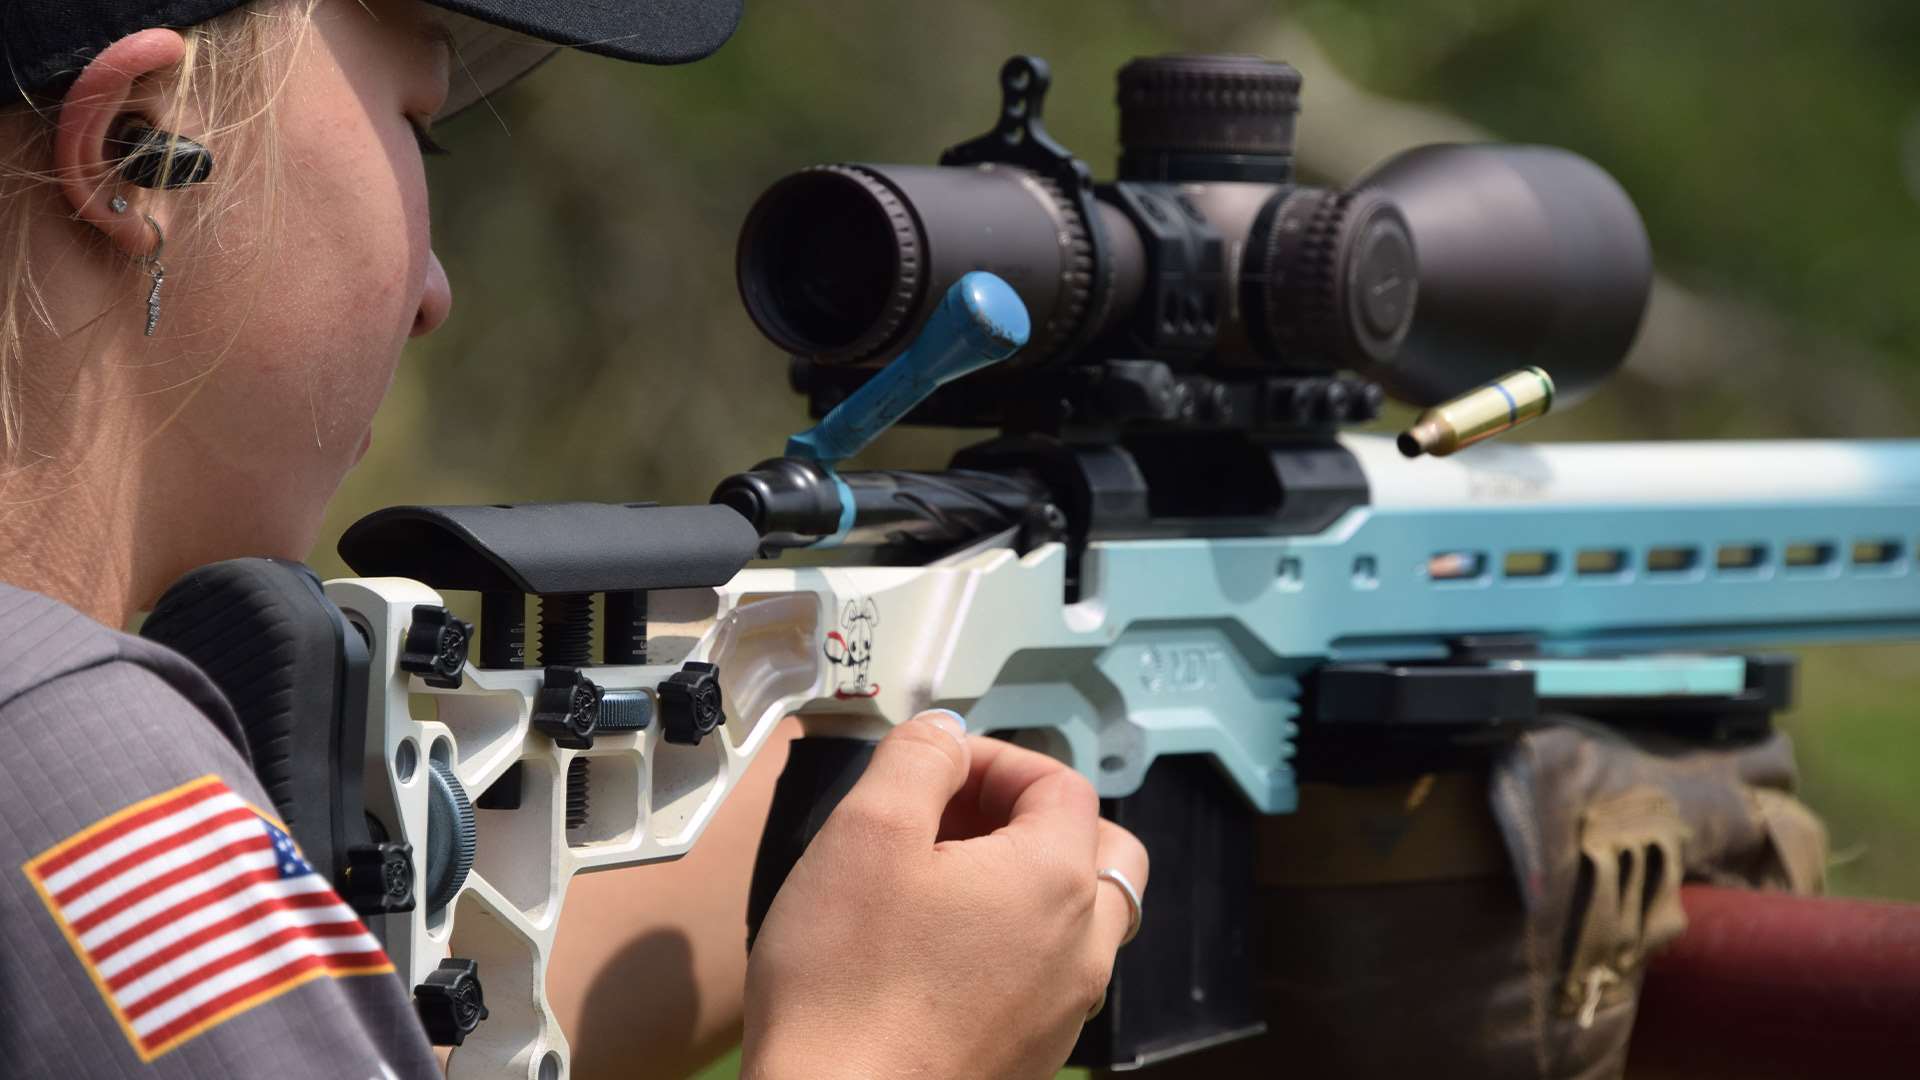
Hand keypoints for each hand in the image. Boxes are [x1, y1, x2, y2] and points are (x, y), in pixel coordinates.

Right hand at [741, 711, 1149, 1079]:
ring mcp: (1063, 1010)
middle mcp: (1083, 947)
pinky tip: (931, 955)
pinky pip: (1046, 976)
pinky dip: (1010, 944)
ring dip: (1023, 881)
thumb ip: (918, 758)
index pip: (1061, 783)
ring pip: (1077, 918)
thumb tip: (948, 732)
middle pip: (1097, 850)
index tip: (931, 771)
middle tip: (949, 821)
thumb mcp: (866, 831)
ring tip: (936, 885)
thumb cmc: (846, 979)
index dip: (995, 760)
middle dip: (1028, 818)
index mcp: (1057, 879)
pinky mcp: (1031, 1055)